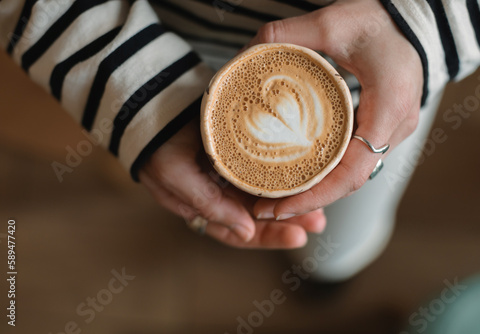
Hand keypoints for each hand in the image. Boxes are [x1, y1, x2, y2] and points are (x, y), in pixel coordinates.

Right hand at [139, 119, 325, 248]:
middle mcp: (219, 193)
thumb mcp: (176, 177)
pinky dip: (281, 174)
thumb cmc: (157, 142)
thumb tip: (245, 232)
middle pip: (258, 216)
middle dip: (288, 220)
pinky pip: (262, 168)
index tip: (299, 237)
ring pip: (264, 193)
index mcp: (203, 206)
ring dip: (290, 199)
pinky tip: (301, 175)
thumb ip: (208, 204)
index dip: (268, 237)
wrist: (150, 101)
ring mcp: (228, 172)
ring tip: (319, 202)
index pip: (240, 231)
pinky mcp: (236, 151)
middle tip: (318, 221)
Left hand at [251, 0, 423, 219]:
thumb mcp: (330, 23)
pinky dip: (328, 174)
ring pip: (353, 175)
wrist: (413, 18)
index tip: (281, 207)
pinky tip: (300, 174)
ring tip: (277, 197)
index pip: (353, 171)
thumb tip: (244, 56)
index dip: (316, 196)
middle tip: (266, 207)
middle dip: (308, 201)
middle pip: (350, 181)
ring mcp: (394, 130)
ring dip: (317, 191)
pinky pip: (356, 160)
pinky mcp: (385, 128)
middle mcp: (395, 127)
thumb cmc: (380, 18)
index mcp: (388, 107)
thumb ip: (285, 36)